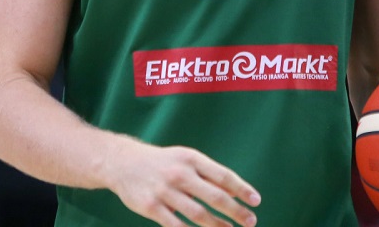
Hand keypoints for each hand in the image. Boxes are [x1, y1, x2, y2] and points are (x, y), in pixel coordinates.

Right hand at [107, 141, 261, 226]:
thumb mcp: (184, 159)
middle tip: (251, 221)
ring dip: (218, 226)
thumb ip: (207, 175)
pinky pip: (176, 226)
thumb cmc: (162, 163)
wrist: (122, 162)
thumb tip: (235, 193)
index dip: (242, 189)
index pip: (222, 176)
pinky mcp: (151, 207)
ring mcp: (165, 191)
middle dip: (236, 211)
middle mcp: (179, 174)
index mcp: (191, 159)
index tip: (256, 201)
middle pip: (214, 196)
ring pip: (198, 215)